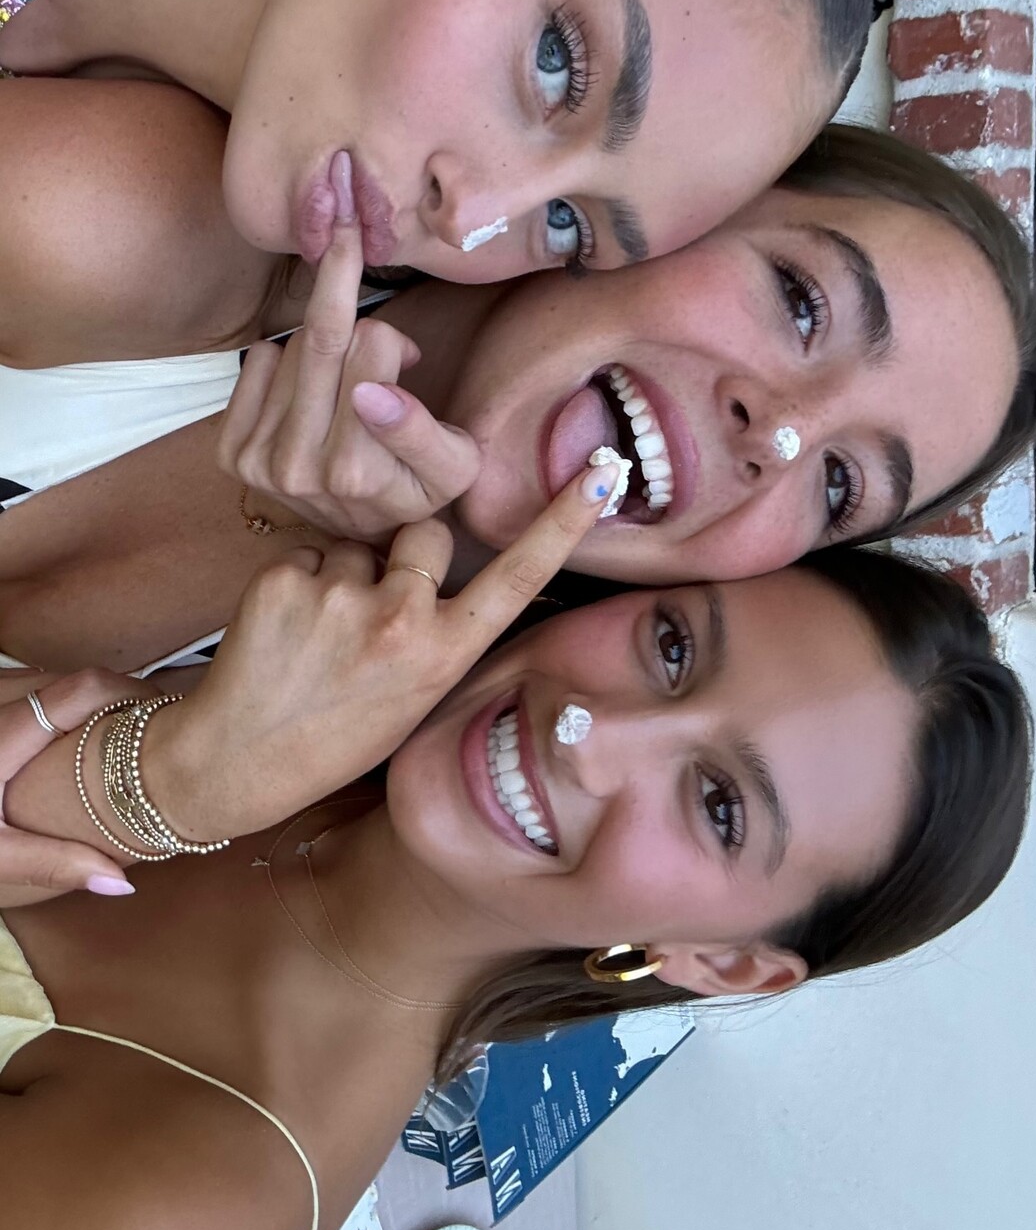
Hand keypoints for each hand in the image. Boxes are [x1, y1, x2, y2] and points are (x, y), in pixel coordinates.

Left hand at [0, 670, 156, 904]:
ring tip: (124, 744)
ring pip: (50, 686)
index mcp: (5, 734)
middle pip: (74, 682)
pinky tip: (72, 749)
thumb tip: (122, 883)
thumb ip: (54, 864)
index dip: (132, 693)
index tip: (166, 717)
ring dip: (89, 707)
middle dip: (119, 703)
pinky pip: (28, 697)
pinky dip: (59, 713)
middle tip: (156, 738)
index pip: (84, 687)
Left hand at [142, 461, 614, 843]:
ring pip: (362, 542)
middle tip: (371, 615)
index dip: (564, 522)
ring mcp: (341, 596)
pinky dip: (300, 577)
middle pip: (428, 533)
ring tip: (320, 632)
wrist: (239, 757)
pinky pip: (310, 548)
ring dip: (346, 571)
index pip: (519, 577)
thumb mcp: (416, 695)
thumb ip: (439, 626)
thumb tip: (439, 556)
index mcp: (445, 655)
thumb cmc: (338, 729)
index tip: (603, 473)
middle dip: (406, 553)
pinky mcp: (285, 578)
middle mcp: (401, 622)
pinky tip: (286, 627)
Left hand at [217, 210, 479, 540]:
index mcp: (356, 470)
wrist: (360, 536)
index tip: (406, 354)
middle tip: (370, 348)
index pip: (372, 345)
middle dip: (355, 329)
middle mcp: (299, 467)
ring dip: (322, 351)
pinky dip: (286, 364)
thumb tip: (371, 392)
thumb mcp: (451, 468)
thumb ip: (423, 432)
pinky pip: (258, 360)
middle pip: (324, 336)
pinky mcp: (232, 451)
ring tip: (342, 388)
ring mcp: (259, 461)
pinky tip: (308, 397)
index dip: (394, 340)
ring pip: (291, 346)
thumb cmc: (413, 489)